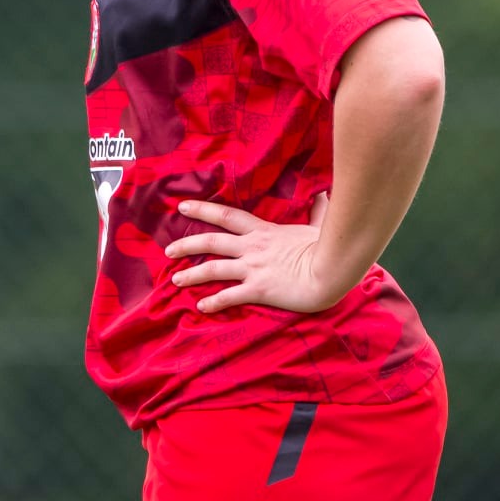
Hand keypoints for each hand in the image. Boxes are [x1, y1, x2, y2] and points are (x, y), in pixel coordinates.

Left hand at [164, 193, 348, 314]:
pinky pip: (230, 296)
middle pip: (211, 242)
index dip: (202, 209)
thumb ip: (317, 210)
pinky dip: (213, 302)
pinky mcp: (259, 289)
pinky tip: (201, 306)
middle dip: (186, 245)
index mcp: (263, 231)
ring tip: (175, 280)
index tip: (182, 206)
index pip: (226, 215)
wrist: (332, 269)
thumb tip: (324, 194)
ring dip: (192, 275)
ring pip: (214, 269)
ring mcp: (253, 268)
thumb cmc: (327, 248)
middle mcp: (252, 247)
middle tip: (167, 250)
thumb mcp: (319, 226)